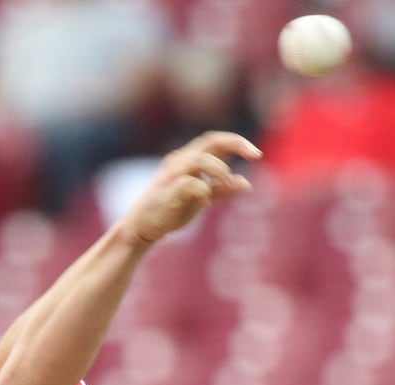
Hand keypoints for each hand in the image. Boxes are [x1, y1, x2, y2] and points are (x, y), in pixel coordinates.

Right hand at [124, 131, 262, 244]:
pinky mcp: (166, 192)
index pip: (215, 141)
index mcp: (188, 159)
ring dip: (219, 170)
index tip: (257, 155)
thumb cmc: (170, 210)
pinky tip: (205, 202)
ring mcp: (171, 176)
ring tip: (225, 185)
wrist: (142, 228)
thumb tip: (247, 185)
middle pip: (210, 140)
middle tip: (255, 155)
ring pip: (200, 159)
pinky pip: (190, 184)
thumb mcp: (201, 199)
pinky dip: (204, 191)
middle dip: (235, 144)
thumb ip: (222, 190)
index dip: (237, 142)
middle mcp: (180, 161)